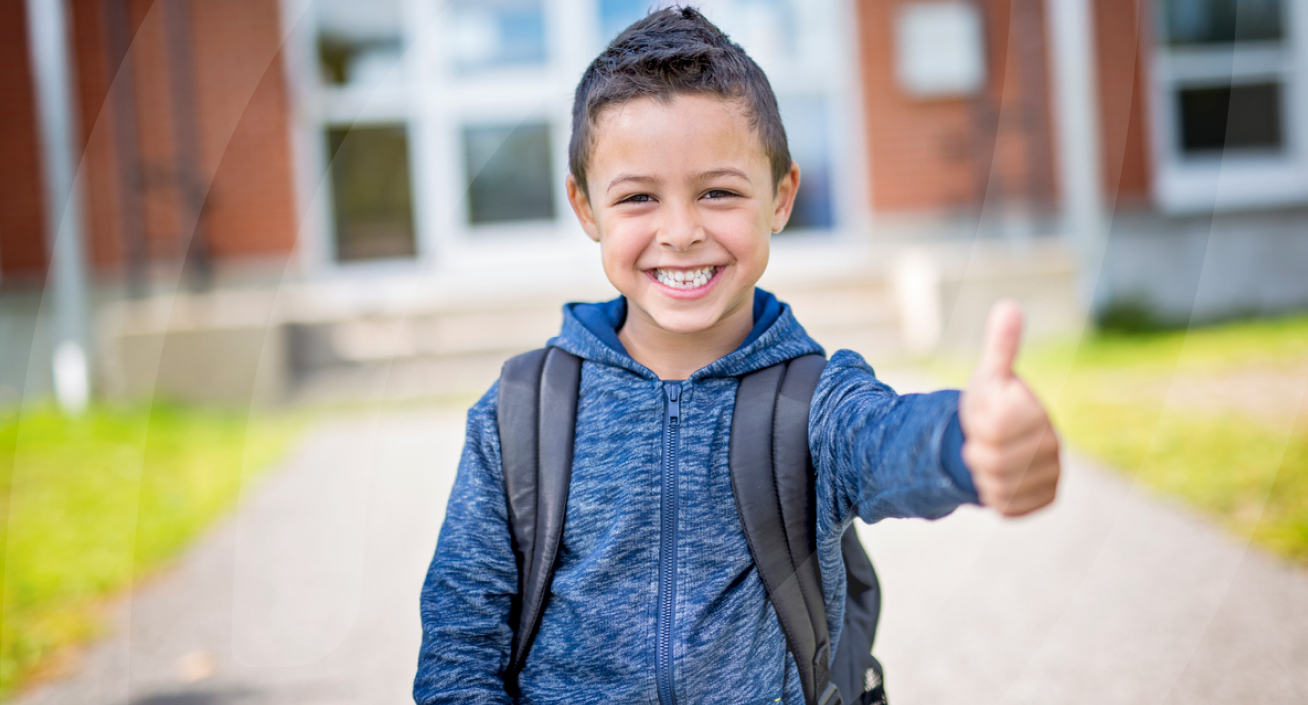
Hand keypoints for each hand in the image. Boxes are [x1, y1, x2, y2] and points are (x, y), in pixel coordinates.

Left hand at [959, 300, 1060, 516]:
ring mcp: (1053, 475)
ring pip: (999, 487)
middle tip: (978, 443)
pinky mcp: (1045, 500)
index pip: (996, 427)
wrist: (1000, 444)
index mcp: (1040, 414)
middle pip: (995, 461)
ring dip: (982, 476)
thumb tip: (1009, 306)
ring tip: (986, 460)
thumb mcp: (990, 376)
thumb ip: (1000, 346)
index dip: (978, 425)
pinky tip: (996, 481)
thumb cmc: (992, 404)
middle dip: (977, 452)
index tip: (980, 419)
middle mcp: (1054, 446)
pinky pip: (1007, 508)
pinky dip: (993, 497)